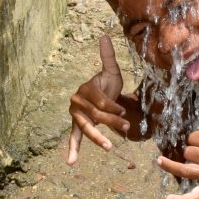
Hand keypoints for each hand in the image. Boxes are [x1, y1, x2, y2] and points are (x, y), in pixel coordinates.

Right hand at [67, 35, 128, 164]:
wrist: (102, 93)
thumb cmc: (108, 83)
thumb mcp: (111, 71)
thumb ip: (108, 56)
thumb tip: (105, 36)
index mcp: (85, 88)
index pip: (100, 101)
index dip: (113, 107)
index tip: (125, 110)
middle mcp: (77, 101)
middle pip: (95, 115)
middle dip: (111, 121)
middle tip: (127, 127)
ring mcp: (75, 114)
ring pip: (87, 128)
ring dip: (97, 137)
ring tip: (108, 146)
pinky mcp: (77, 125)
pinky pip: (74, 138)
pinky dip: (72, 150)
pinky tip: (71, 162)